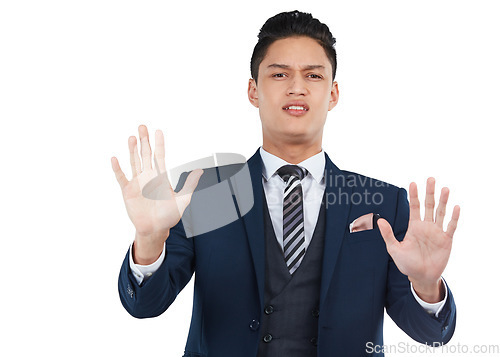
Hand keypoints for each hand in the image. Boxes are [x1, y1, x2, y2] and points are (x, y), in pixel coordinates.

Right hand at [111, 125, 202, 263]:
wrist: (156, 229)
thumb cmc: (169, 216)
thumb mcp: (183, 200)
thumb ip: (190, 185)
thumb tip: (200, 171)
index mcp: (161, 177)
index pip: (160, 156)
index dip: (159, 144)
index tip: (158, 131)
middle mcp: (148, 176)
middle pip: (145, 154)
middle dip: (144, 140)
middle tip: (142, 126)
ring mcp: (137, 183)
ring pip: (134, 162)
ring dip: (133, 150)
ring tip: (132, 137)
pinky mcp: (128, 191)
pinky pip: (121, 177)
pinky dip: (118, 168)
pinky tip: (115, 158)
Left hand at [377, 178, 459, 302]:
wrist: (421, 277)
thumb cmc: (407, 263)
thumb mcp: (394, 249)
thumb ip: (388, 235)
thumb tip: (380, 220)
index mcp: (414, 226)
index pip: (414, 207)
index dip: (413, 196)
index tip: (413, 183)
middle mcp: (426, 226)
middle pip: (429, 206)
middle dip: (429, 192)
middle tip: (431, 179)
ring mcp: (437, 232)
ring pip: (441, 213)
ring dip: (443, 201)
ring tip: (445, 189)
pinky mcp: (446, 240)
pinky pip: (450, 226)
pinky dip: (453, 217)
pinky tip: (455, 207)